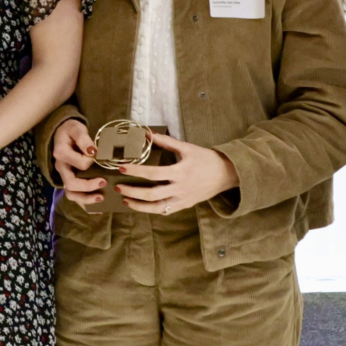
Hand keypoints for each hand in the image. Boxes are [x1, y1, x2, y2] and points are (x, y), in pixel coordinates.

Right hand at [49, 118, 104, 207]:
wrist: (62, 133)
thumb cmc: (70, 130)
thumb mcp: (76, 128)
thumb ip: (83, 139)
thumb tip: (92, 152)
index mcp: (61, 154)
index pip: (79, 164)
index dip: (91, 162)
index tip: (98, 155)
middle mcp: (61, 168)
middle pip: (71, 184)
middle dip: (88, 187)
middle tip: (104, 182)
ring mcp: (64, 176)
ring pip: (71, 194)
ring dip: (86, 199)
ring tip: (101, 198)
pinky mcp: (69, 180)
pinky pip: (75, 196)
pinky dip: (86, 203)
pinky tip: (99, 208)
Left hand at [110, 132, 238, 214]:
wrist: (226, 174)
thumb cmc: (206, 159)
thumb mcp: (187, 148)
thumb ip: (166, 142)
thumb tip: (147, 133)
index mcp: (180, 172)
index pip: (153, 174)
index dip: (136, 171)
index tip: (122, 167)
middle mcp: (180, 189)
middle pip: (152, 194)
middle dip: (133, 191)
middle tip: (119, 186)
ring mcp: (182, 200)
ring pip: (156, 208)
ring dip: (138, 206)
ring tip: (125, 200)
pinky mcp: (184, 205)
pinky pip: (165, 211)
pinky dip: (151, 209)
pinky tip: (141, 205)